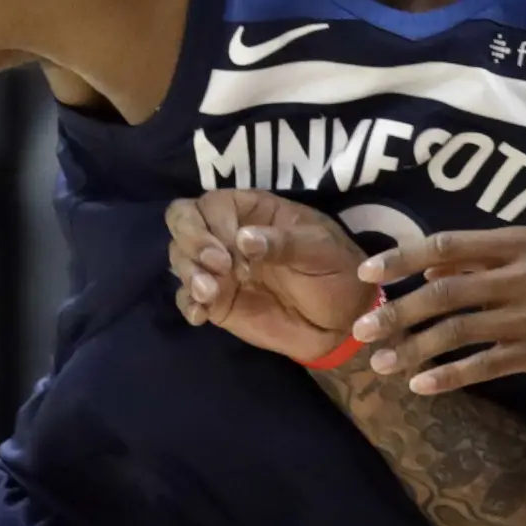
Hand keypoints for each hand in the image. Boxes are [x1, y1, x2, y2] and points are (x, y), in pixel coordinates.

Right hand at [165, 191, 371, 361]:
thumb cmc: (337, 272)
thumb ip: (282, 243)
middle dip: (191, 241)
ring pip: (180, 258)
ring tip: (210, 294)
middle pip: (183, 221)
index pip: (211, 203)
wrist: (344, 321)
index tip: (235, 251)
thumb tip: (243, 239)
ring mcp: (220, 269)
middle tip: (218, 266)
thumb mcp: (319, 250)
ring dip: (188, 273)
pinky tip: (200, 316)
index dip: (214, 225)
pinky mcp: (218, 302)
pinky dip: (188, 304)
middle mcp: (228, 234)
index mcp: (253, 211)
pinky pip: (188, 298)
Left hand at [351, 227, 525, 394]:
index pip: (448, 243)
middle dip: (396, 311)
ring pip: (459, 330)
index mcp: (520, 241)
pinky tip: (419, 385)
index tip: (364, 274)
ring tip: (380, 363)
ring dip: (413, 347)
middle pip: (446, 290)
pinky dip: (447, 375)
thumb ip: (478, 264)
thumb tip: (425, 272)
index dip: (402, 258)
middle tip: (359, 329)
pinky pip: (484, 364)